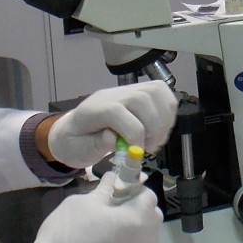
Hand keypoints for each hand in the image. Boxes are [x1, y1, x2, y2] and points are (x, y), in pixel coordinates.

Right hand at [19, 174, 161, 242]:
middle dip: (140, 210)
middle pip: (153, 218)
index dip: (136, 190)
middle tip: (117, 209)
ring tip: (113, 231)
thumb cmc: (68, 233)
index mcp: (136, 218)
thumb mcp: (82, 203)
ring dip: (137, 231)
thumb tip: (112, 179)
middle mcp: (145, 240)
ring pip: (147, 239)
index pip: (149, 196)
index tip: (120, 191)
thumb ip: (104, 190)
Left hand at [44, 83, 177, 168]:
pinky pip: (162, 92)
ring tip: (156, 139)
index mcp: (93, 110)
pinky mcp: (139, 92)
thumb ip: (95, 145)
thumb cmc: (76, 143)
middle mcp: (112, 95)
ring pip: (156, 91)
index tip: (137, 151)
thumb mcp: (78, 150)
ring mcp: (127, 91)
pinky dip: (168, 111)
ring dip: (164, 119)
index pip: (117, 111)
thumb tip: (113, 139)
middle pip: (142, 98)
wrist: (74, 130)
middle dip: (153, 127)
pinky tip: (161, 129)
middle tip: (150, 147)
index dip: (133, 132)